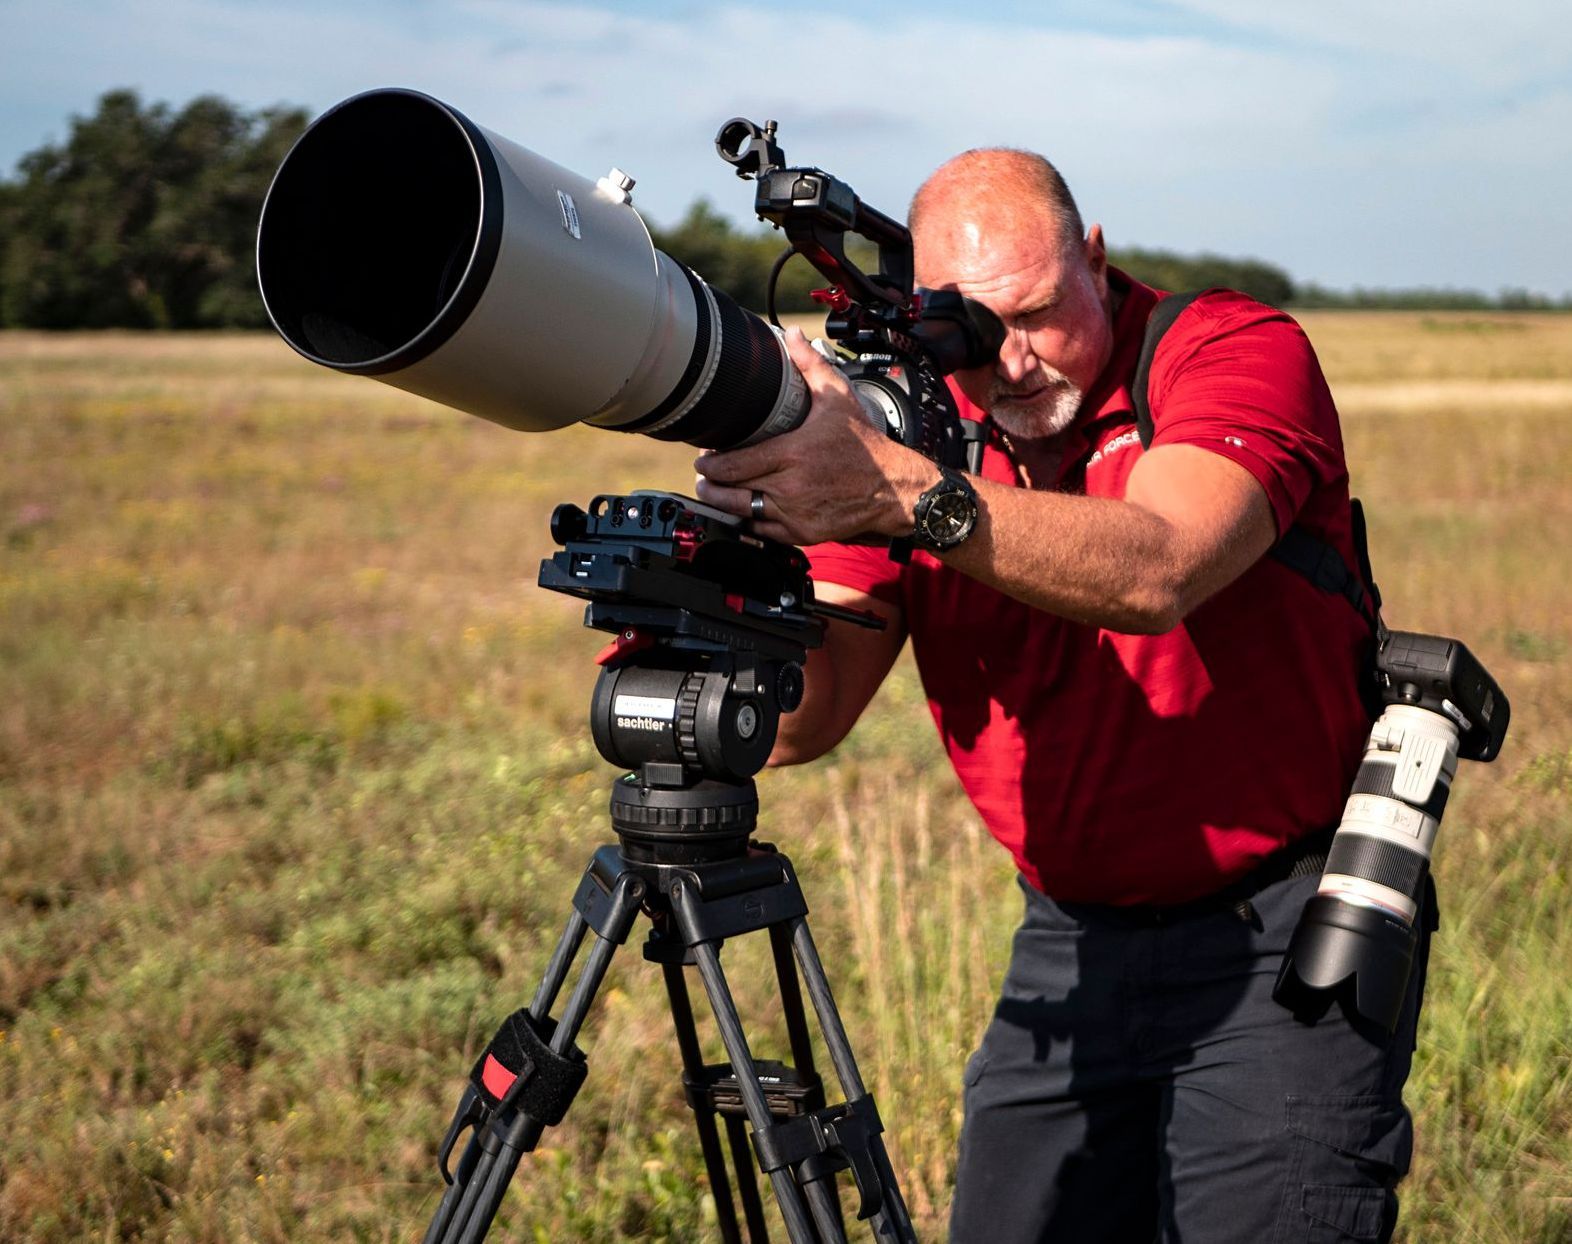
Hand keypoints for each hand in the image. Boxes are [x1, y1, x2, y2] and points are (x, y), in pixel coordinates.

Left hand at [694, 328, 930, 544]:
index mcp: (793, 454)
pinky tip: (741, 512)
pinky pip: (763, 533)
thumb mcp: (838, 399)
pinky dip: (748, 523)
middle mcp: (791, 487)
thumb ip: (810, 365)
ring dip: (723, 503)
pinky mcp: (803, 533)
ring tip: (713, 492)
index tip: (704, 456)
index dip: (711, 462)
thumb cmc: (866, 447)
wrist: (893, 487)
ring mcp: (795, 514)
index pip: (734, 463)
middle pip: (732, 490)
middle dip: (711, 482)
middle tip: (704, 474)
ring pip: (743, 513)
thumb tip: (791, 336)